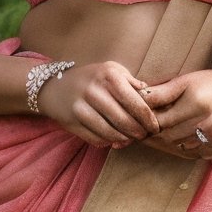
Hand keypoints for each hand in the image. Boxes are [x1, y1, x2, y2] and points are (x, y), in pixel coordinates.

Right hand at [36, 60, 160, 149]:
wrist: (55, 87)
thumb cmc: (91, 78)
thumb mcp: (111, 70)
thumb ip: (131, 81)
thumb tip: (150, 94)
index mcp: (108, 76)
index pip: (135, 103)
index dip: (149, 118)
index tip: (155, 127)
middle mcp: (94, 91)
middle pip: (125, 121)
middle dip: (139, 132)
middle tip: (144, 135)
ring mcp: (81, 108)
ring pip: (111, 133)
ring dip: (125, 139)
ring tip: (131, 138)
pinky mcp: (73, 123)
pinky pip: (97, 139)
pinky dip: (109, 142)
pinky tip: (114, 139)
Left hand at [141, 68, 211, 160]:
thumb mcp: (188, 80)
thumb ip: (163, 92)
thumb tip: (138, 98)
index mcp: (197, 102)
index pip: (161, 120)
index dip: (147, 122)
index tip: (137, 120)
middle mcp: (207, 122)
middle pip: (168, 136)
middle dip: (155, 134)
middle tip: (142, 131)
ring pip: (179, 147)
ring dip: (167, 143)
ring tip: (158, 135)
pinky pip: (193, 154)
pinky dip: (183, 148)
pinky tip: (177, 140)